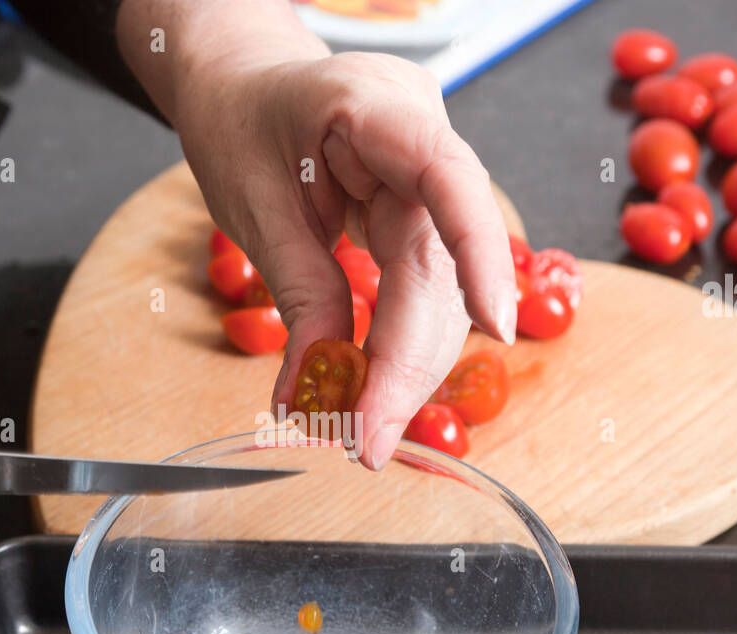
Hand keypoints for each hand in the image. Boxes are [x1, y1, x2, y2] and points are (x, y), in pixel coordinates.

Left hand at [119, 1, 517, 468]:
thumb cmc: (241, 122)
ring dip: (404, 371)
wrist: (242, 87)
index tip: (496, 326)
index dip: (481, 251)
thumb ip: (301, 290)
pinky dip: (396, 349)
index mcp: (376, 106)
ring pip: (439, 290)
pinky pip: (423, 289)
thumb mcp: (254, 204)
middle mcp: (421, 140)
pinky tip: (369, 396)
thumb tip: (316, 389)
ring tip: (361, 434)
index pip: (448, 175)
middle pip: (440, 263)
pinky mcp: (421, 215)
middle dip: (407, 363)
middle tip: (369, 443)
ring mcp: (428, 179)